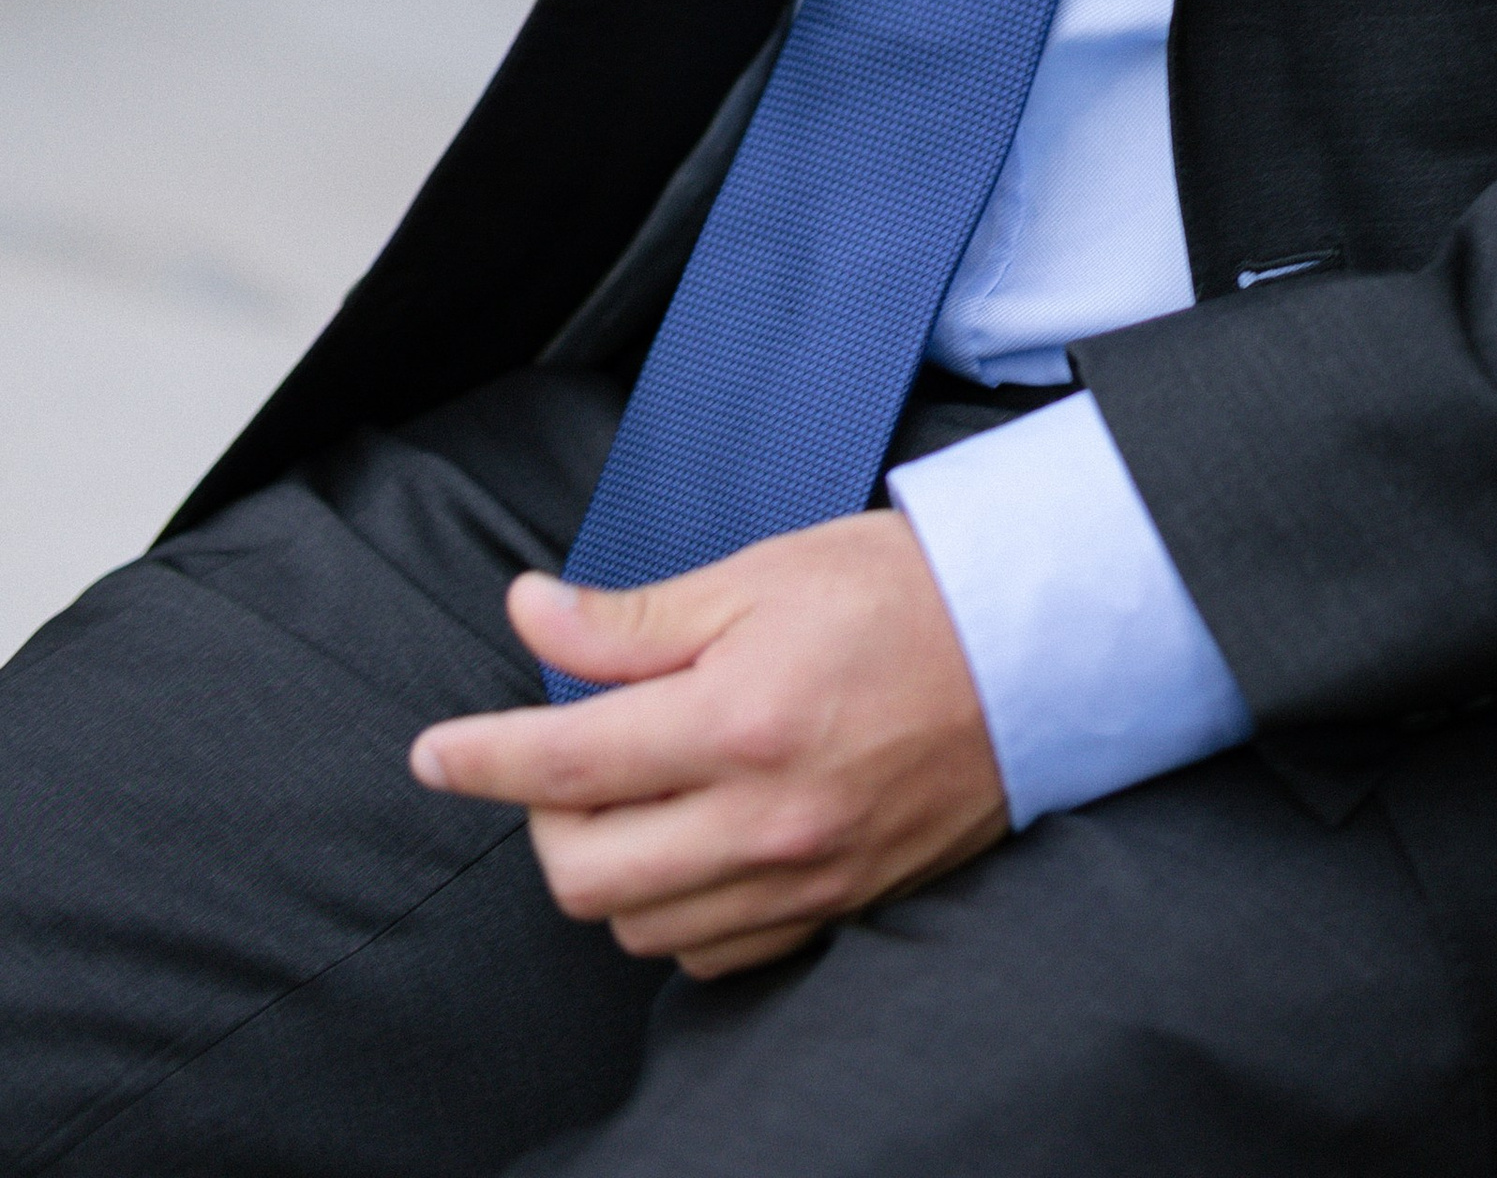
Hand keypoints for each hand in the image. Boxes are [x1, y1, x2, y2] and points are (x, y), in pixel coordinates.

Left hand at [410, 511, 1008, 979]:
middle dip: (542, 817)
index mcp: (741, 719)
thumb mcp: (761, 574)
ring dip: (604, 865)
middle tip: (561, 757)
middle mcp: (766, 818)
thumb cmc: (900, 592)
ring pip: (639, 925)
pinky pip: (712, 952)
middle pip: (585, 872)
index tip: (435, 754)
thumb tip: (532, 616)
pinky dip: (672, 912)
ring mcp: (804, 876)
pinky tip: (685, 844)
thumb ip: (635, 618)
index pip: (566, 760)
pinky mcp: (836, 907)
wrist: (1031, 646)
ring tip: (627, 792)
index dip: (481, 758)